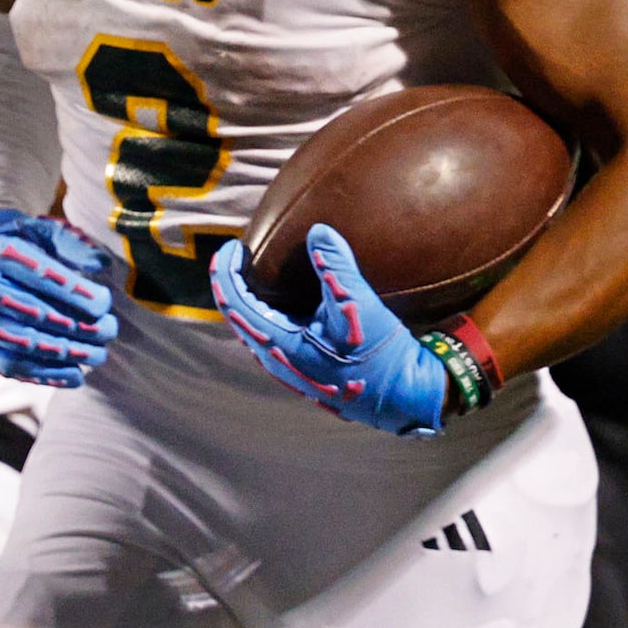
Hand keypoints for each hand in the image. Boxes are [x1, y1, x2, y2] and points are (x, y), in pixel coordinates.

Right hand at [0, 209, 118, 386]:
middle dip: (78, 326)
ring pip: (25, 344)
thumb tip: (100, 264)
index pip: (40, 276)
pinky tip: (76, 374)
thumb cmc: (24, 244)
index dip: (75, 293)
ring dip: (68, 354)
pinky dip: (47, 374)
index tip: (104, 303)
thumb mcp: (47, 231)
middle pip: (34, 313)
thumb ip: (73, 245)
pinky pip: (13, 366)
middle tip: (109, 330)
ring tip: (99, 354)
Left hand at [208, 226, 448, 436]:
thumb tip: (318, 231)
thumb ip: (336, 266)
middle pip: (237, 315)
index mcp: (279, 346)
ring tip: (258, 270)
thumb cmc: (378, 356)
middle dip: (234, 281)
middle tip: (243, 253)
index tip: (232, 246)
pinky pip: (270, 334)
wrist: (402, 396)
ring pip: (253, 327)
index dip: (225, 271)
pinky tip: (283, 297)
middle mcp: (275, 360)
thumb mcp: (357, 305)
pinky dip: (266, 309)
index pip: (233, 304)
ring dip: (250, 297)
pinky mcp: (301, 368)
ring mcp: (287, 368)